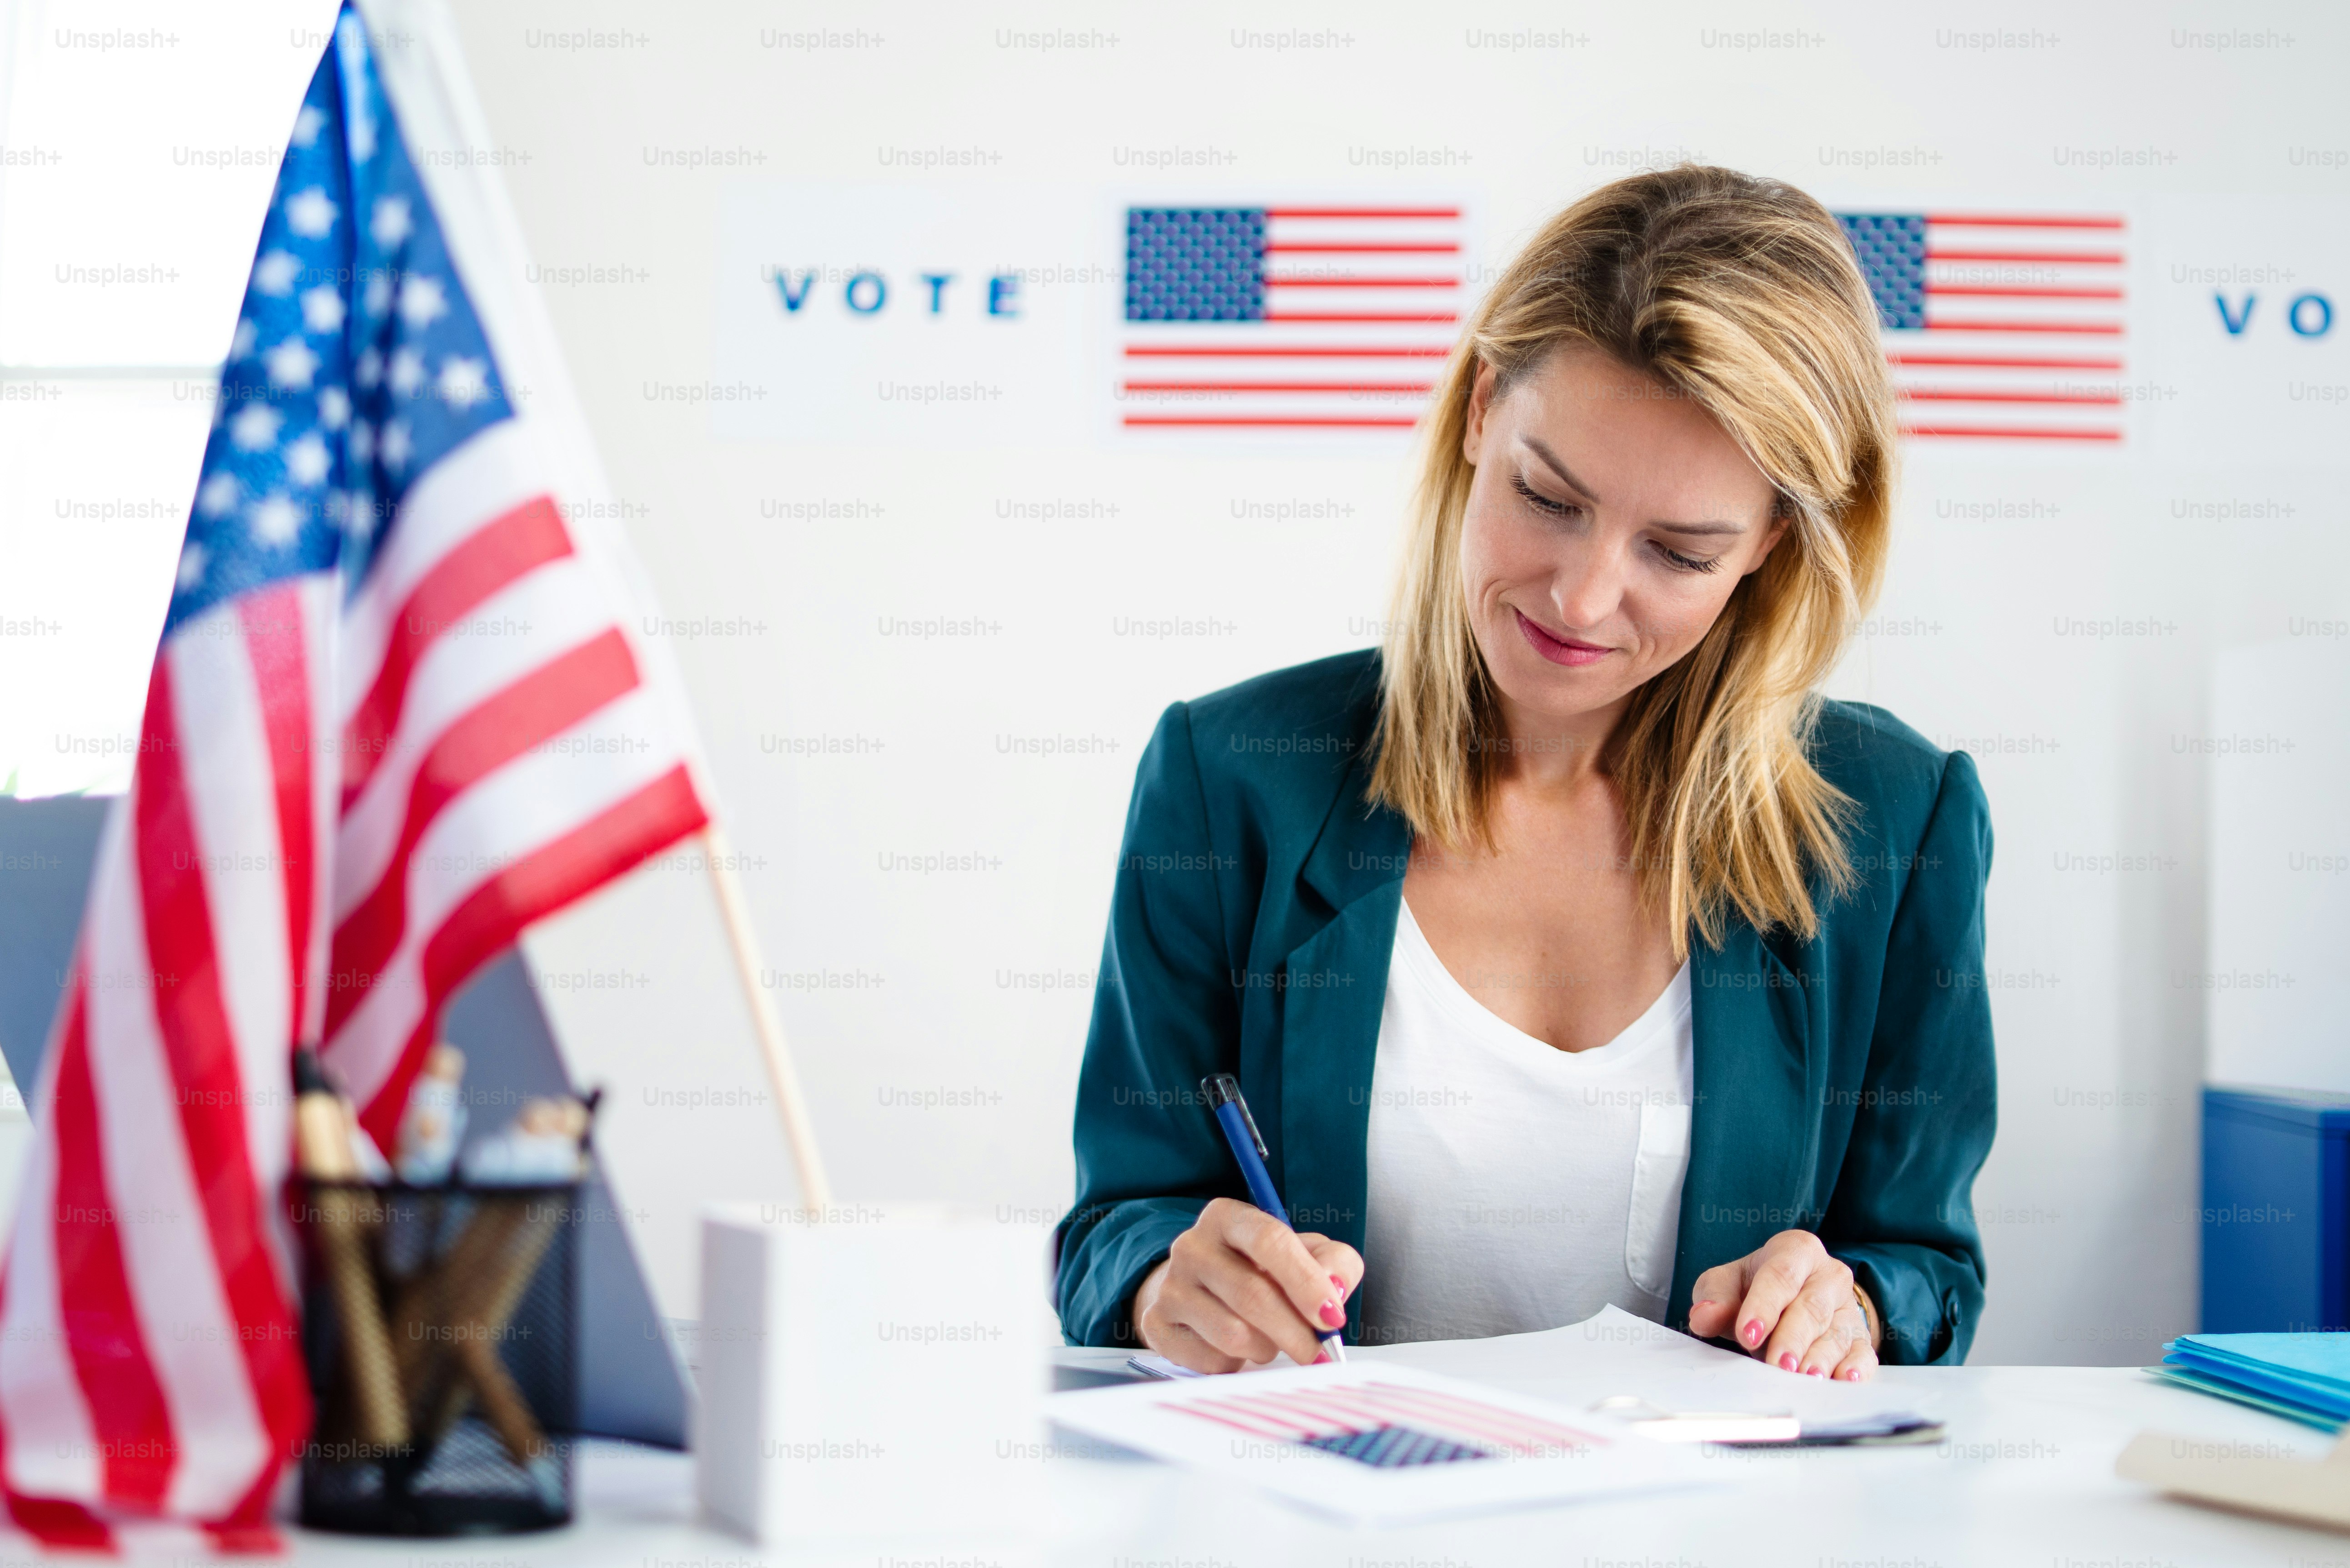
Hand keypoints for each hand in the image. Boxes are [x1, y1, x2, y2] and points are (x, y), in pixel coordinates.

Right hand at [1134, 1197, 1363, 1372]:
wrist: (1200, 1291)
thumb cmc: (1261, 1270)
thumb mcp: (1306, 1254)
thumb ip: (1335, 1262)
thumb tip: (1335, 1287)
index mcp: (1228, 1217)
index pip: (1269, 1241)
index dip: (1306, 1282)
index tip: (1332, 1317)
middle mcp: (1192, 1245)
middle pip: (1252, 1294)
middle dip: (1296, 1331)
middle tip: (1317, 1352)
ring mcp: (1170, 1286)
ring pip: (1233, 1333)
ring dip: (1266, 1347)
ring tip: (1270, 1340)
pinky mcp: (1157, 1325)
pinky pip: (1210, 1360)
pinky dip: (1237, 1364)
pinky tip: (1238, 1349)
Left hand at [1687, 1229, 1877, 1381]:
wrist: (1796, 1295)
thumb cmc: (1757, 1287)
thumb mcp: (1728, 1283)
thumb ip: (1715, 1297)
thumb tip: (1704, 1315)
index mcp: (1796, 1250)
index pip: (1781, 1274)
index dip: (1764, 1304)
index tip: (1748, 1333)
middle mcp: (1828, 1275)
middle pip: (1811, 1306)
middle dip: (1793, 1337)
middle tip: (1777, 1363)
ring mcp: (1848, 1307)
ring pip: (1837, 1332)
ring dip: (1821, 1357)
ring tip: (1805, 1377)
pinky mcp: (1861, 1336)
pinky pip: (1863, 1352)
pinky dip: (1856, 1367)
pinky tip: (1846, 1378)